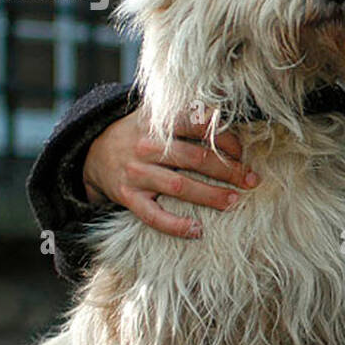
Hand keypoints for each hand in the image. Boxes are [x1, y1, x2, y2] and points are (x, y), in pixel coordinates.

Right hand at [81, 107, 259, 237]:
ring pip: (179, 187)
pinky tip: (198, 230)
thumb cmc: (139, 133)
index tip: (243, 153)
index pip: (199, 126)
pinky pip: (153, 216)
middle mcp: (146, 146)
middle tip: (251, 180)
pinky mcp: (127, 197)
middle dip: (228, 171)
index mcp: (158, 122)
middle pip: (195, 158)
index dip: (226, 140)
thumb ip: (187, 114)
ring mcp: (136, 172)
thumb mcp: (157, 115)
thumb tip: (227, 117)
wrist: (93, 153)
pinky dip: (176, 226)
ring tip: (234, 201)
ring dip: (211, 196)